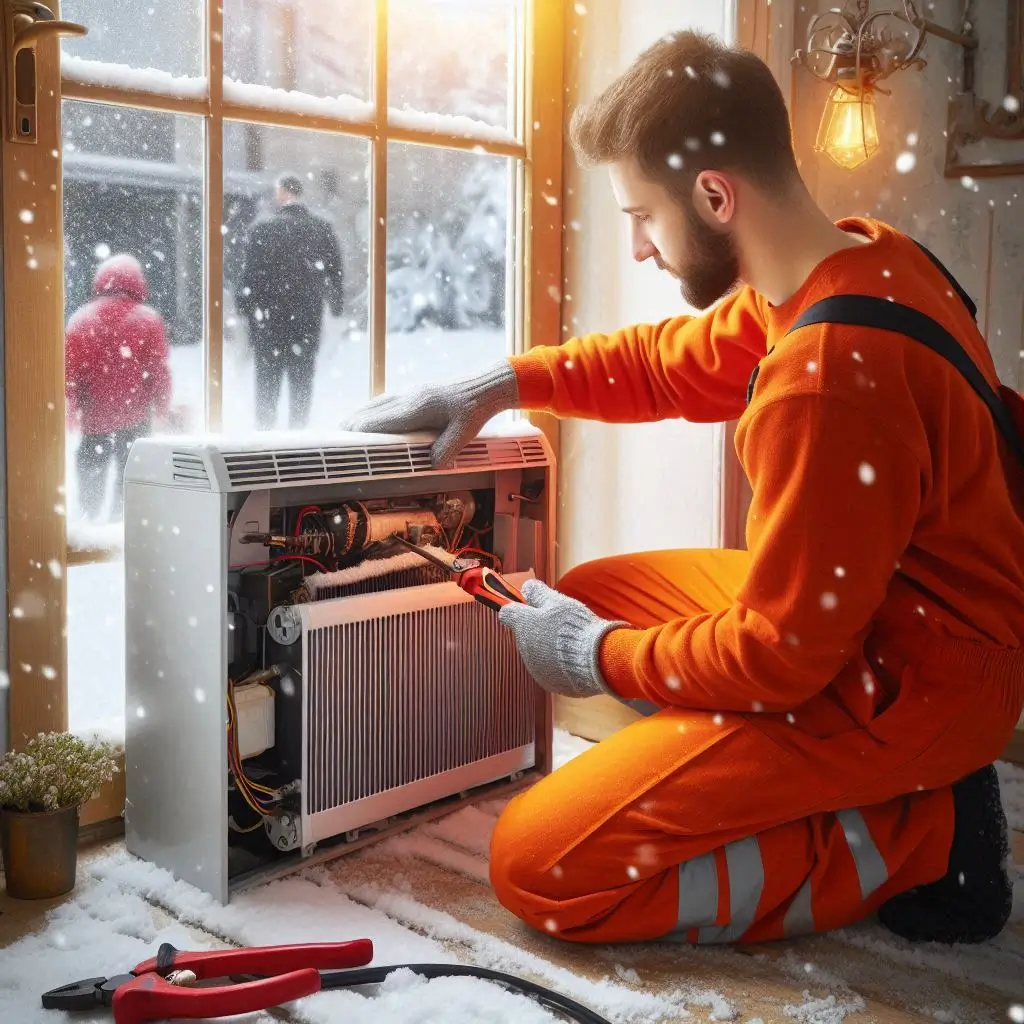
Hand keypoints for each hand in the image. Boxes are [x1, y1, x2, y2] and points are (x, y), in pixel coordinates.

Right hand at [340, 362, 518, 467]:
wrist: (485, 386)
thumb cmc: (476, 409)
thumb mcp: (464, 433)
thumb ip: (446, 450)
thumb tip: (430, 465)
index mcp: (418, 406)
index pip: (381, 420)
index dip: (360, 431)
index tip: (344, 441)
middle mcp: (410, 397)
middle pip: (371, 411)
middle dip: (352, 424)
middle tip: (334, 439)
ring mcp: (411, 393)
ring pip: (377, 404)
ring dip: (359, 416)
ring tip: (343, 429)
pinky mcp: (415, 393)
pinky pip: (386, 402)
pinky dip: (372, 411)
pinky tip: (367, 418)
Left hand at [498, 579, 628, 697]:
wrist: (593, 660)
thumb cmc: (574, 626)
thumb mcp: (556, 601)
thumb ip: (537, 592)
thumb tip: (525, 587)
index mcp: (522, 625)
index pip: (507, 613)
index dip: (518, 608)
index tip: (530, 607)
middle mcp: (523, 648)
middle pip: (525, 634)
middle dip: (538, 629)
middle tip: (560, 624)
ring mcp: (534, 667)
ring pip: (537, 652)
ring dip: (548, 647)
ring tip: (571, 642)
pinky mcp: (548, 681)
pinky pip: (550, 668)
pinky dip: (558, 663)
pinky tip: (574, 656)